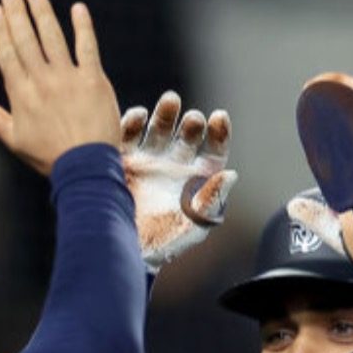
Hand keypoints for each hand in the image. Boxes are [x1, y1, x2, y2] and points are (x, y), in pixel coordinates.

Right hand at [0, 0, 120, 175]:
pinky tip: (77, 9)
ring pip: (52, 38)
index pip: (7, 55)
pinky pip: (87, 47)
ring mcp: (68, 79)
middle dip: (16, 12)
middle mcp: (42, 82)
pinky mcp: (93, 80)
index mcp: (21, 95)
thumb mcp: (14, 140)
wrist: (85, 168)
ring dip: (42, 12)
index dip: (0, 30)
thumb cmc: (49, 156)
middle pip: (25, 40)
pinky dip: (82, 27)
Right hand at [122, 92, 236, 271]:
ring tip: (170, 101)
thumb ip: (212, 200)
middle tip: (192, 118)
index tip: (219, 118)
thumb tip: (230, 174)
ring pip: (158, 129)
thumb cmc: (168, 241)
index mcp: (197, 176)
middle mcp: (174, 162)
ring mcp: (148, 159)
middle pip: (185, 134)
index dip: (218, 132)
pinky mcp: (122, 160)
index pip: (212, 148)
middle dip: (190, 123)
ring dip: (164, 114)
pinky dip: (132, 123)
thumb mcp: (195, 224)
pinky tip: (139, 116)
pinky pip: (127, 136)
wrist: (129, 251)